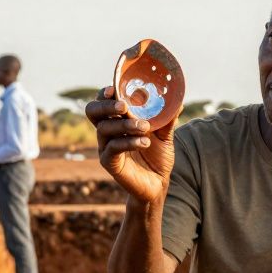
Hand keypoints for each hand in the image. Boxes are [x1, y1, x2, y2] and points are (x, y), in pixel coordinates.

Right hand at [85, 86, 177, 203]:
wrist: (158, 183)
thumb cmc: (158, 157)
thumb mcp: (165, 135)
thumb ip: (168, 119)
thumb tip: (179, 102)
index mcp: (117, 120)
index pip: (102, 102)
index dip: (104, 94)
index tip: (113, 89)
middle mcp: (107, 131)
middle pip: (93, 112)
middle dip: (106, 106)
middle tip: (124, 106)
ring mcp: (105, 147)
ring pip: (104, 129)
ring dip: (124, 124)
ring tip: (145, 127)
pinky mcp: (109, 162)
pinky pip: (113, 148)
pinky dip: (128, 142)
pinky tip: (144, 142)